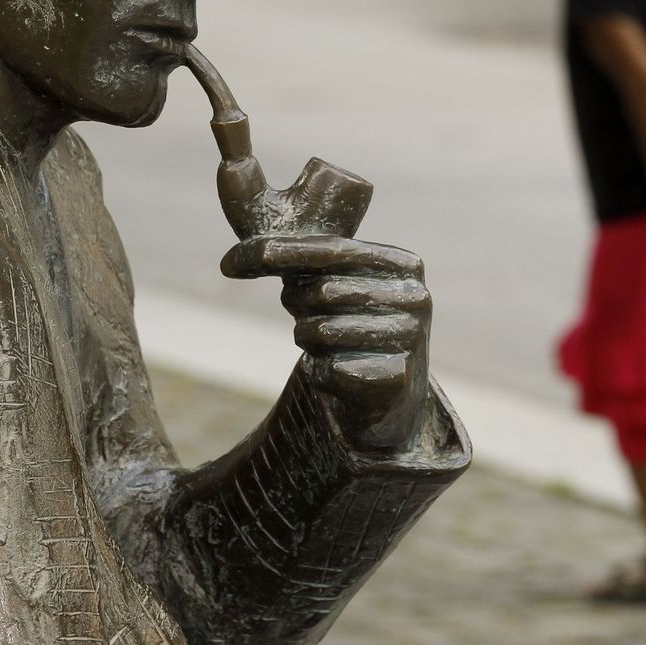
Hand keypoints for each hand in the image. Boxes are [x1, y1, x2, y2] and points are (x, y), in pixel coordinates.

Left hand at [222, 234, 430, 452]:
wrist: (387, 395)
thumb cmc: (352, 324)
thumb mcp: (331, 285)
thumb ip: (293, 264)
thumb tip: (230, 262)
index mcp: (404, 264)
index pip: (333, 249)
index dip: (281, 252)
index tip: (230, 262)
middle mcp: (415, 298)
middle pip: (324, 291)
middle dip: (298, 304)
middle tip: (305, 313)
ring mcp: (410, 339)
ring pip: (321, 331)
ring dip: (309, 340)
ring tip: (328, 345)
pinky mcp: (395, 379)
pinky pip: (327, 370)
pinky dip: (320, 373)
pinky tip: (339, 374)